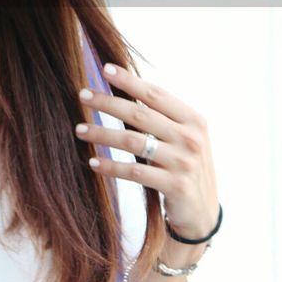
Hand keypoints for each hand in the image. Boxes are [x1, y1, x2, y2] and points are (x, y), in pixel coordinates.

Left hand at [74, 63, 218, 239]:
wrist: (202, 212)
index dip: (130, 81)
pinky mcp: (175, 185)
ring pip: (133, 141)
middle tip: (82, 95)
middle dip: (108, 102)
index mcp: (194, 120)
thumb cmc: (185, 166)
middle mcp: (191, 138)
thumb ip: (161, 118)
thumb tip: (123, 90)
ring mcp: (185, 162)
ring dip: (102, 133)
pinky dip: (111, 166)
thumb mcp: (182, 138)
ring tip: (79, 130)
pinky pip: (135, 171)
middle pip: (140, 114)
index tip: (105, 69)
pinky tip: (93, 161)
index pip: (156, 94)